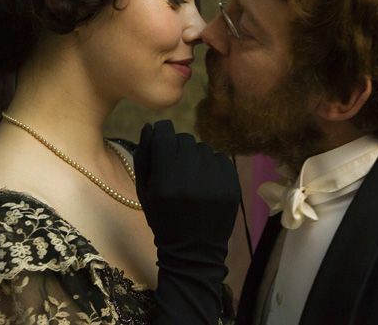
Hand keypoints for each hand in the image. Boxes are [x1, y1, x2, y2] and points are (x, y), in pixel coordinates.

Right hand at [135, 120, 239, 323]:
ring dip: (196, 157)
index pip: (165, 135)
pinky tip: (206, 181)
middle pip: (185, 139)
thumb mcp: (145, 191)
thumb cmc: (163, 219)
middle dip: (178, 147)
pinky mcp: (233, 185)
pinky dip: (212, 166)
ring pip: (203, 148)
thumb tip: (151, 126)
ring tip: (192, 177)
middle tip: (176, 165)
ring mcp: (216, 181)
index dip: (162, 133)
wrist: (194, 251)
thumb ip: (145, 156)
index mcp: (166, 180)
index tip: (162, 139)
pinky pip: (221, 158)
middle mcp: (192, 177)